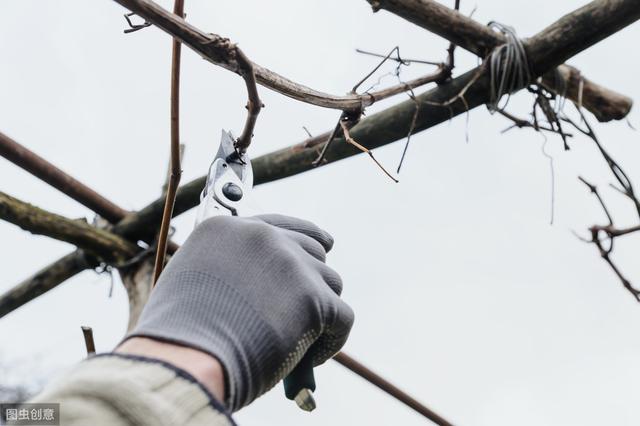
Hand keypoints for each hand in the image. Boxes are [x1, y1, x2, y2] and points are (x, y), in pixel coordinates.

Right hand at [125, 214, 353, 410]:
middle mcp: (263, 237)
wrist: (185, 361)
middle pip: (312, 250)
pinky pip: (342, 317)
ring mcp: (290, 265)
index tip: (323, 244)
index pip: (282, 224)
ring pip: (330, 282)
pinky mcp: (314, 298)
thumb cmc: (179, 336)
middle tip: (304, 309)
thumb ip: (227, 268)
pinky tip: (310, 358)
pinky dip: (331, 340)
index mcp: (228, 229)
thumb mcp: (192, 280)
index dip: (304, 240)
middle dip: (311, 280)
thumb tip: (258, 284)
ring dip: (320, 311)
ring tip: (297, 339)